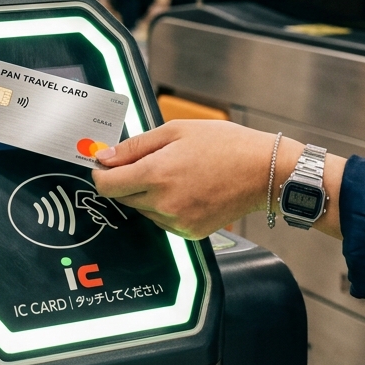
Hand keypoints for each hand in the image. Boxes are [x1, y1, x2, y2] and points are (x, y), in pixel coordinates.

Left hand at [93, 121, 271, 237]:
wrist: (263, 171)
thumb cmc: (224, 145)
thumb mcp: (176, 131)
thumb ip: (135, 146)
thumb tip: (105, 157)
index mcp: (156, 175)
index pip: (107, 185)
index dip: (101, 174)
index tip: (105, 165)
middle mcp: (163, 203)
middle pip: (123, 197)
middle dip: (127, 180)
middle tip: (150, 161)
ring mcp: (177, 222)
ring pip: (143, 209)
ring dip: (147, 193)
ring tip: (175, 173)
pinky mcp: (190, 232)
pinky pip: (162, 220)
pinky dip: (165, 206)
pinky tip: (186, 188)